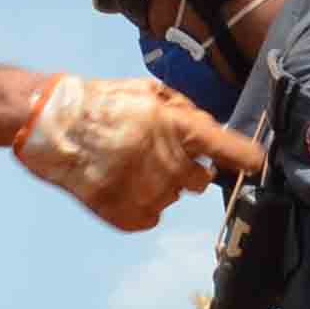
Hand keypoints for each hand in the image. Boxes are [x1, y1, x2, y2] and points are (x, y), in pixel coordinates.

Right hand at [14, 74, 264, 229]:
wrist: (54, 126)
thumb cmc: (100, 103)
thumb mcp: (147, 91)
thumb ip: (184, 112)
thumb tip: (206, 131)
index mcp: (181, 130)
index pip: (233, 152)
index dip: (248, 158)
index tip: (255, 163)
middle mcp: (172, 166)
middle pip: (201, 182)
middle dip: (187, 169)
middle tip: (156, 154)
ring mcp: (150, 194)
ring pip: (171, 198)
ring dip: (158, 185)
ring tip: (125, 166)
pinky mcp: (128, 216)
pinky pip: (150, 217)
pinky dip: (139, 205)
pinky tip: (119, 185)